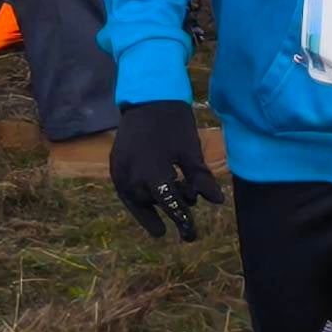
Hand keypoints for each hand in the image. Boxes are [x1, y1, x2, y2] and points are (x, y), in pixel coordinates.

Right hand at [109, 99, 225, 240]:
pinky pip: (126, 190)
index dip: (183, 221)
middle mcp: (131, 177)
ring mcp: (119, 172)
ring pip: (137, 200)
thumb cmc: (174, 123)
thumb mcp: (190, 151)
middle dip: (171, 208)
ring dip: (155, 202)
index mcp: (153, 174)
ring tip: (174, 194)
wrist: (147, 96)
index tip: (192, 235)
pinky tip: (152, 197)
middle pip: (153, 204)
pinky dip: (140, 196)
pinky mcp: (114, 166)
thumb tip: (217, 202)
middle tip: (189, 209)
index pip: (170, 206)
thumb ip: (200, 179)